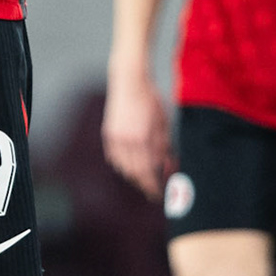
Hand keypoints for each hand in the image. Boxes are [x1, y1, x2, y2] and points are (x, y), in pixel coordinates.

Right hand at [102, 66, 170, 199]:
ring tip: (144, 175)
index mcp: (143, 138)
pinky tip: (130, 163)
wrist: (129, 81)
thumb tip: (167, 165)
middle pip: (134, 173)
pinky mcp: (108, 134)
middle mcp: (127, 141)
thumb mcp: (163, 122)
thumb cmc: (150, 99)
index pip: (148, 171)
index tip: (158, 194)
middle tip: (152, 188)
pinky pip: (114, 157)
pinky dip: (122, 164)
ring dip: (134, 174)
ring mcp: (115, 137)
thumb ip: (164, 146)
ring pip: (123, 167)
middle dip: (144, 183)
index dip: (152, 185)